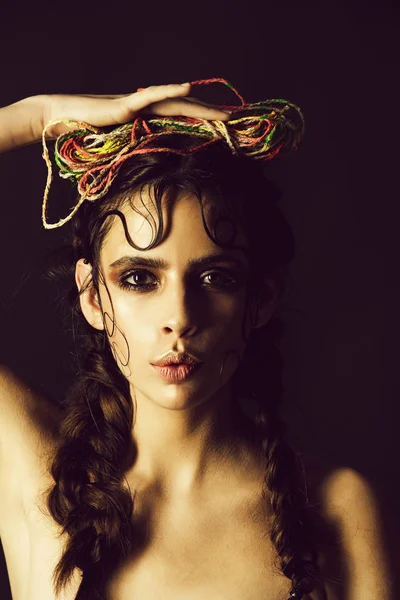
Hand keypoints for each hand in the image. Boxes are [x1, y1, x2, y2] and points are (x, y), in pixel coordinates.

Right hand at [41, 83, 230, 138]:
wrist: (63, 119)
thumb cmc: (88, 134)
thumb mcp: (120, 147)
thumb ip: (137, 149)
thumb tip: (153, 165)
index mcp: (149, 118)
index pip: (183, 118)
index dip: (205, 120)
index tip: (227, 127)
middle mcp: (148, 107)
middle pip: (187, 109)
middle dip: (213, 114)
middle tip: (237, 120)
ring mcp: (138, 103)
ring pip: (176, 103)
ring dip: (202, 106)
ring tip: (224, 113)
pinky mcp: (125, 104)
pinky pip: (150, 96)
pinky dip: (169, 91)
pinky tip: (187, 88)